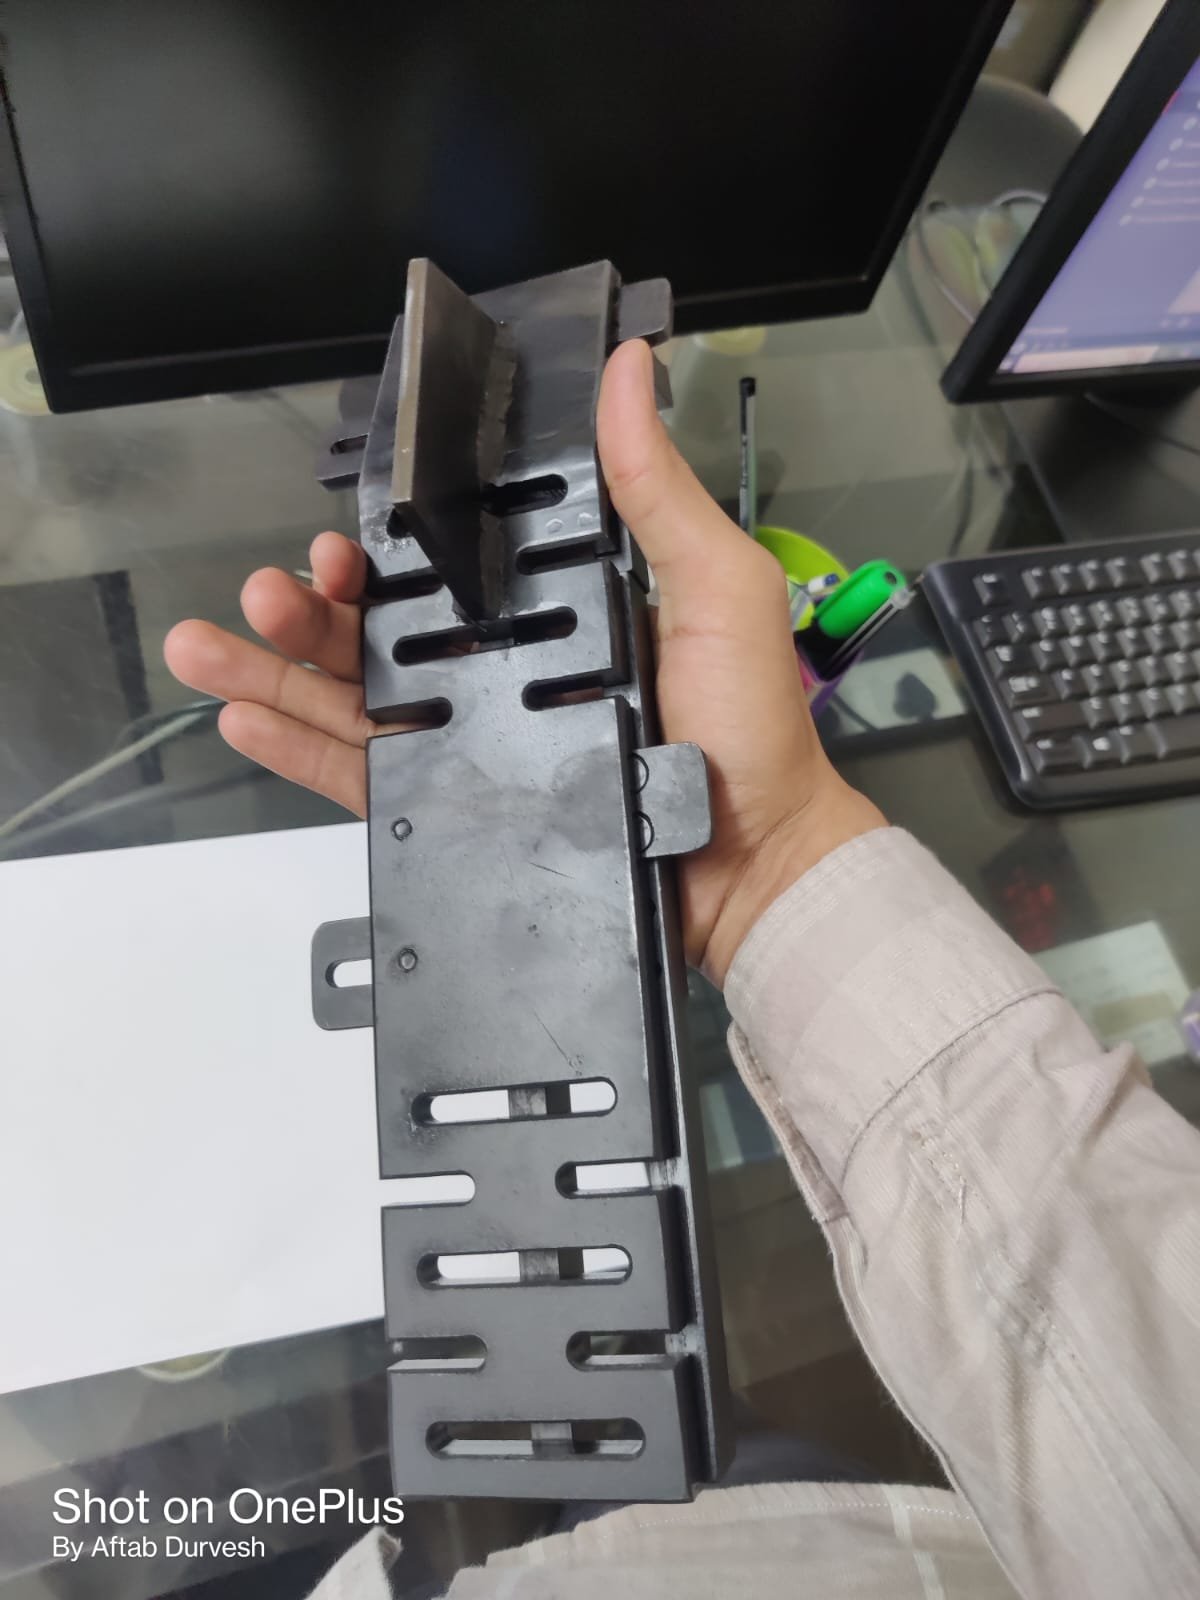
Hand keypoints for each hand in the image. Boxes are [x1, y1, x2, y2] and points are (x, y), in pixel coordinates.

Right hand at [164, 340, 882, 983]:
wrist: (751, 869)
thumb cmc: (748, 732)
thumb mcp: (715, 589)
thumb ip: (660, 492)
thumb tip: (631, 372)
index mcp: (554, 612)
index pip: (447, 567)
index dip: (385, 545)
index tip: (343, 529)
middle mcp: (504, 671)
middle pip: (378, 629)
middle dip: (310, 605)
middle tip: (274, 588)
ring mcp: (475, 743)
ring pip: (352, 697)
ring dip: (276, 668)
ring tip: (209, 645)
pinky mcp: (458, 809)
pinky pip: (365, 774)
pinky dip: (297, 749)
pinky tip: (243, 718)